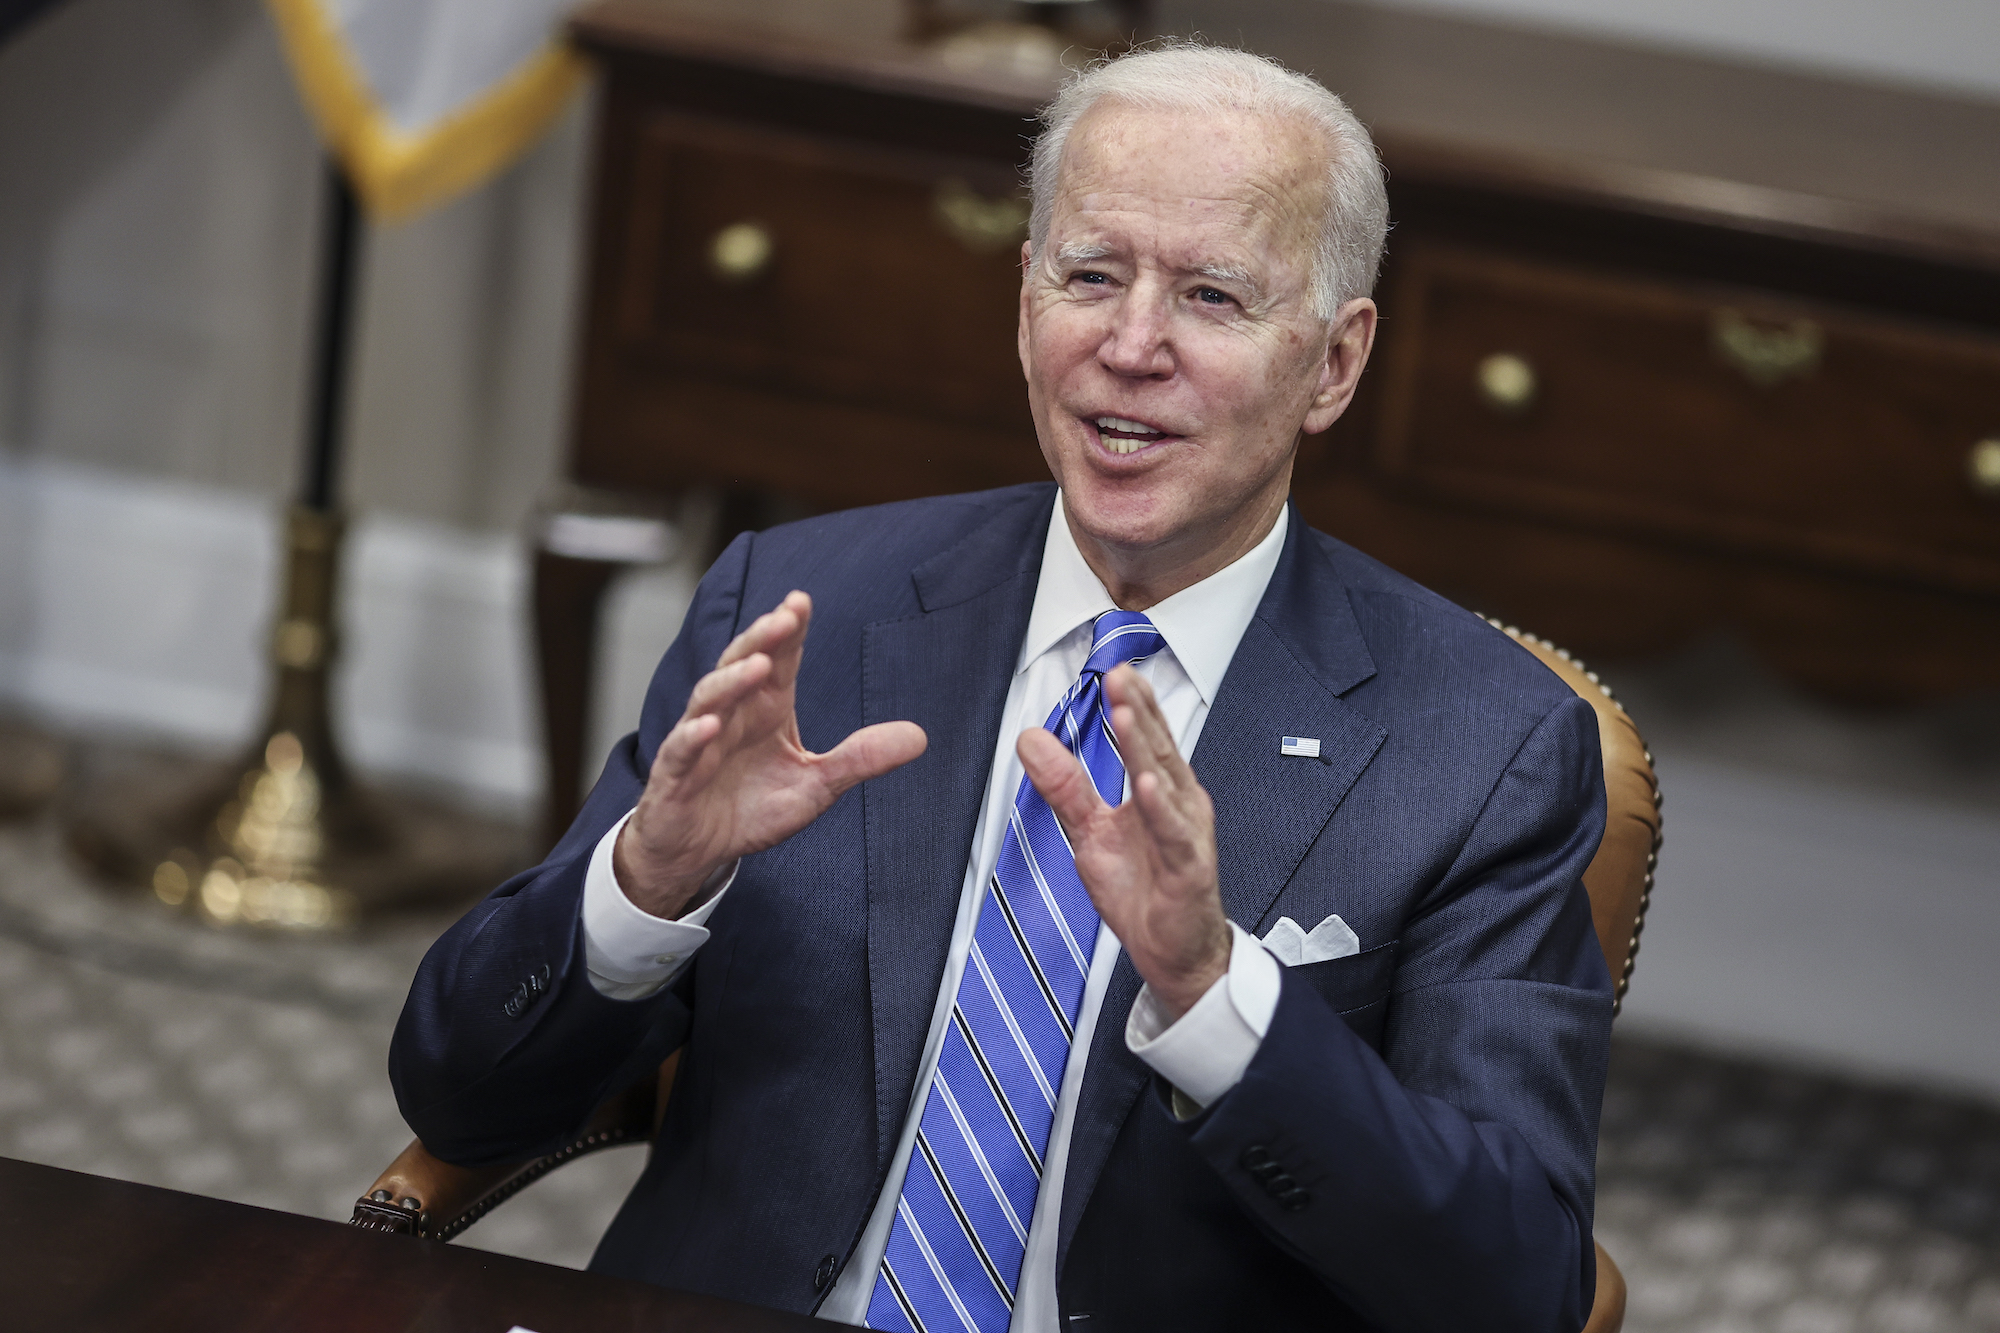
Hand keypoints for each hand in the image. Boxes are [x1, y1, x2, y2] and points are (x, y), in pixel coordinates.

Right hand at [614, 591, 926, 917]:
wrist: (699, 850)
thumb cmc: (751, 808)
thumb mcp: (817, 786)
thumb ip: (861, 758)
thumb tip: (920, 736)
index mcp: (766, 708)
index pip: (780, 661)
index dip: (789, 631)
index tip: (803, 602)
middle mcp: (732, 714)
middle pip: (742, 665)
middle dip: (762, 639)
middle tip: (785, 617)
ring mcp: (700, 741)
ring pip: (710, 698)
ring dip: (733, 679)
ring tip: (758, 664)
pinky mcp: (675, 776)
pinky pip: (682, 750)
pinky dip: (695, 735)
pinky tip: (711, 725)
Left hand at [1017, 665, 1229, 1020]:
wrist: (1172, 952)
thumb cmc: (1143, 889)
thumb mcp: (1091, 832)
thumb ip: (1065, 786)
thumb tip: (1030, 740)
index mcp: (1159, 791)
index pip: (1147, 737)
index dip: (1132, 703)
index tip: (1114, 670)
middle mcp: (1178, 804)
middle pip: (1158, 748)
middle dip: (1139, 710)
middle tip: (1120, 675)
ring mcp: (1186, 834)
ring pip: (1165, 782)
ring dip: (1145, 748)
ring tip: (1126, 714)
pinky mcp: (1188, 868)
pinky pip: (1172, 834)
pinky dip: (1160, 809)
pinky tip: (1146, 785)